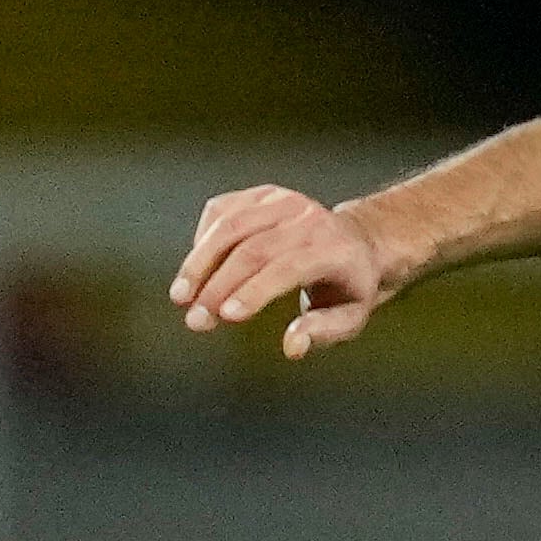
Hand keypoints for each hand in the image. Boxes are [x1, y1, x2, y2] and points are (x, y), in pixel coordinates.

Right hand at [170, 186, 401, 358]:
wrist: (358, 240)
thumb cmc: (349, 285)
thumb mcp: (351, 316)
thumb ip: (323, 331)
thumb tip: (292, 346)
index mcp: (335, 249)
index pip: (288, 267)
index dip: (254, 291)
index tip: (224, 316)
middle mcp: (310, 218)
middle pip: (253, 249)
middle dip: (218, 286)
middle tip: (195, 320)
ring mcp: (284, 200)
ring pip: (230, 226)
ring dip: (199, 263)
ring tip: (181, 296)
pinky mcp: (262, 194)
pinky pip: (222, 211)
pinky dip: (203, 240)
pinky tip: (197, 268)